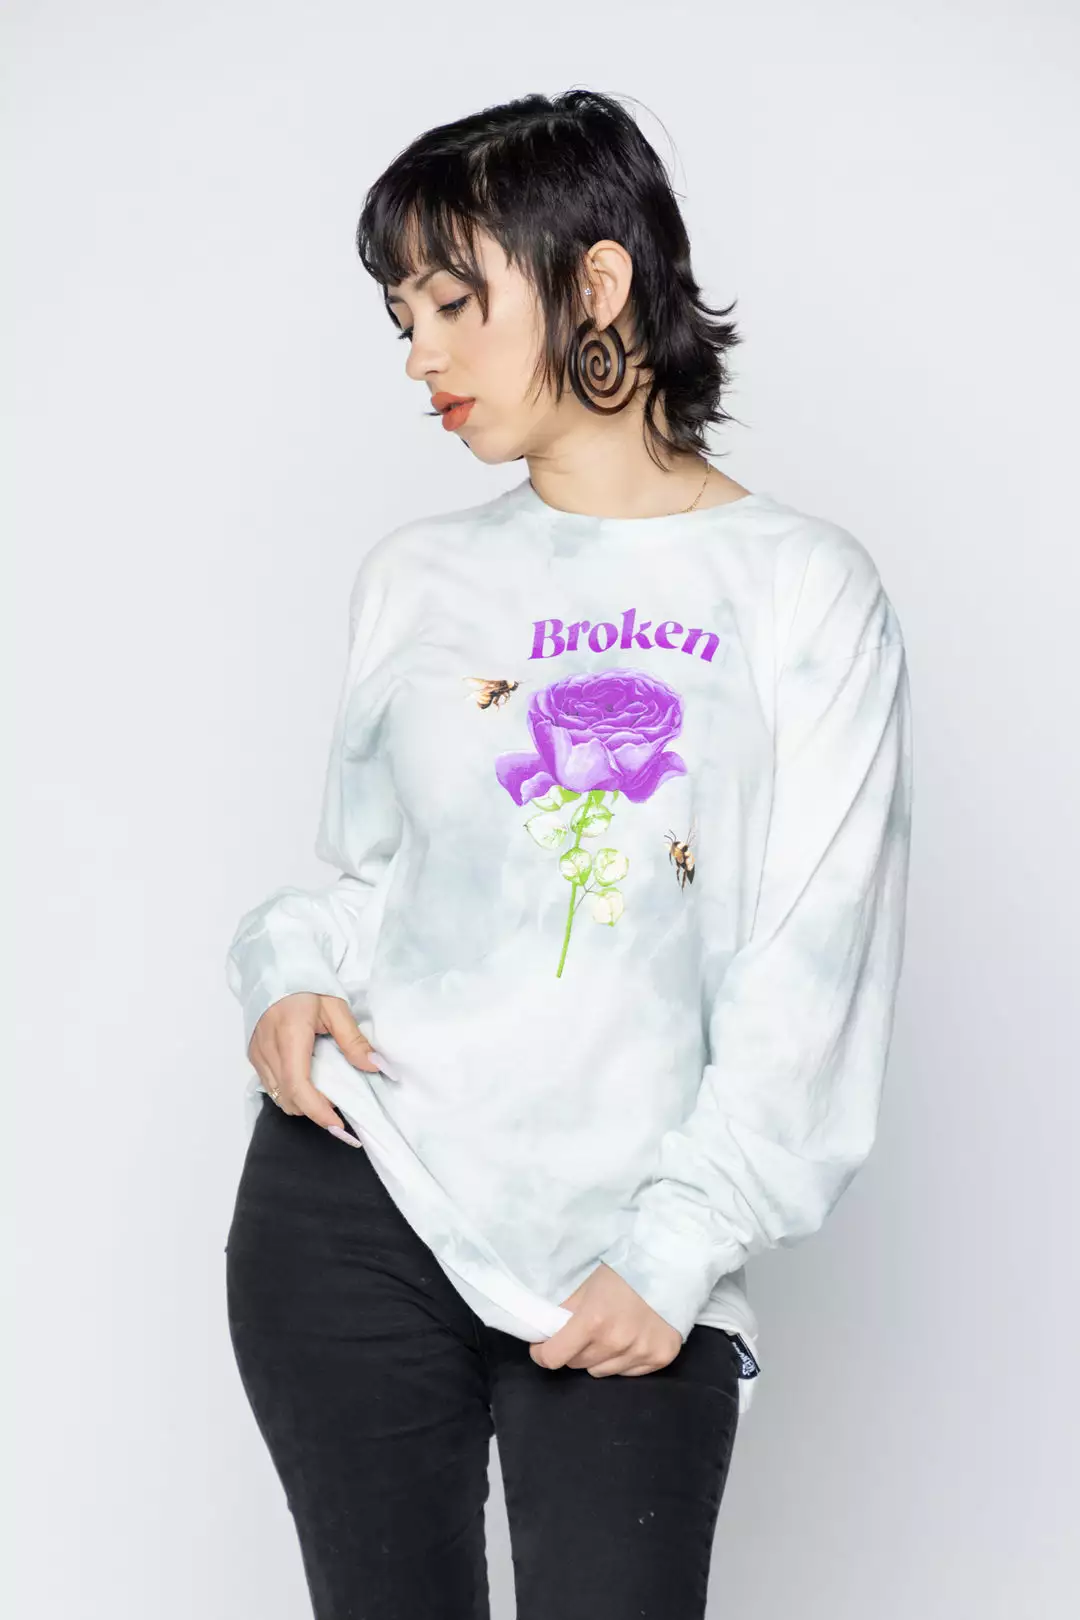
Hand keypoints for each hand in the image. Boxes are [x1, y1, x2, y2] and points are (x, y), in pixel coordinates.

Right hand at [247, 993, 381, 1132]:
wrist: (275, 967)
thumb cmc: (306, 984)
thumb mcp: (335, 1006)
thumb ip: (353, 1040)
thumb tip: (375, 1067)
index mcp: (289, 1036)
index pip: (299, 1087)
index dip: (319, 1112)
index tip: (339, 1125)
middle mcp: (267, 1049)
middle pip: (289, 1098)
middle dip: (314, 1110)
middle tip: (340, 1106)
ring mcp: (257, 1054)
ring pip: (278, 1096)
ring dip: (302, 1101)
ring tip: (325, 1092)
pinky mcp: (253, 1055)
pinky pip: (271, 1085)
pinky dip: (290, 1090)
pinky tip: (307, 1079)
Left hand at [528, 1262, 681, 1376]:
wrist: (670, 1268)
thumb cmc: (624, 1272)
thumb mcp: (587, 1285)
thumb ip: (566, 1310)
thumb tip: (546, 1332)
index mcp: (593, 1321)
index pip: (554, 1357)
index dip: (542, 1354)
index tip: (542, 1348)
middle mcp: (615, 1343)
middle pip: (577, 1364)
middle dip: (572, 1351)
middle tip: (580, 1334)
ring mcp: (640, 1354)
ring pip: (601, 1372)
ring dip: (598, 1358)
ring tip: (608, 1335)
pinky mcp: (660, 1359)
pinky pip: (628, 1373)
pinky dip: (623, 1361)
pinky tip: (630, 1340)